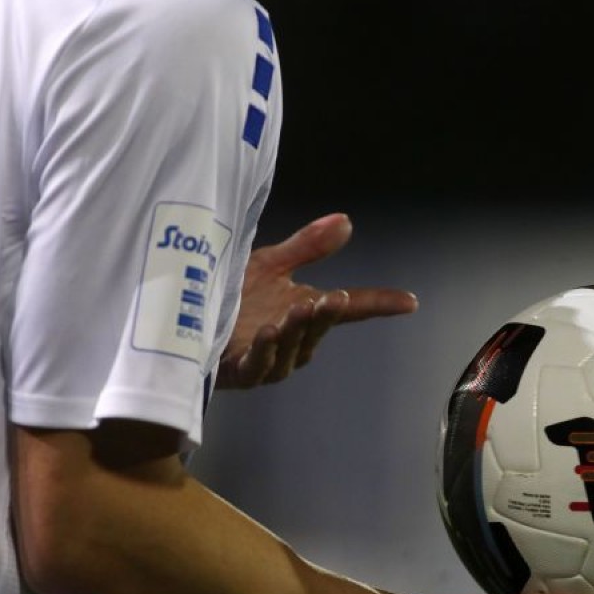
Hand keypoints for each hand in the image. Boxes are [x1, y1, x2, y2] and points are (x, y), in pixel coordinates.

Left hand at [216, 213, 418, 388]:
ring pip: (292, 349)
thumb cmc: (232, 296)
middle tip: (335, 298)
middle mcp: (295, 340)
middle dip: (327, 315)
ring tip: (298, 311)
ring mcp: (271, 359)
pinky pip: (258, 365)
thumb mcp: (271, 264)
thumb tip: (346, 222)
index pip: (351, 308)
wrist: (185, 318)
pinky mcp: (242, 371)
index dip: (379, 304)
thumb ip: (308, 247)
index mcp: (306, 314)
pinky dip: (266, 351)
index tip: (409, 302)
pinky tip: (269, 332)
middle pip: (319, 329)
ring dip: (297, 331)